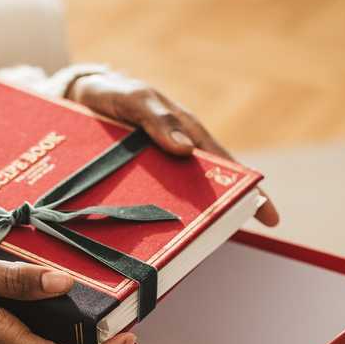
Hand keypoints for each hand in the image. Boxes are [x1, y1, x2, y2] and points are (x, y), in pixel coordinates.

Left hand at [68, 72, 279, 225]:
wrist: (75, 96)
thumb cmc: (115, 92)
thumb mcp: (135, 98)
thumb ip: (158, 119)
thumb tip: (186, 150)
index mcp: (187, 135)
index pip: (225, 167)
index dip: (249, 192)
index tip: (269, 217)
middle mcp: (174, 157)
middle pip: (201, 192)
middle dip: (214, 218)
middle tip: (217, 244)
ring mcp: (152, 172)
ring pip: (172, 203)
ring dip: (177, 224)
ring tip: (180, 252)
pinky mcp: (128, 182)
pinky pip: (140, 204)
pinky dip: (144, 221)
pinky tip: (142, 243)